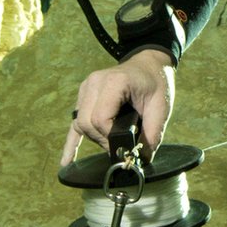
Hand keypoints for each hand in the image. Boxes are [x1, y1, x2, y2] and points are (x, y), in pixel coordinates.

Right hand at [63, 49, 174, 165]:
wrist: (148, 65)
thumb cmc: (155, 82)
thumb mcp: (160, 107)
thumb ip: (152, 133)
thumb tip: (141, 159)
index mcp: (114, 82)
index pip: (100, 118)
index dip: (111, 137)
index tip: (126, 145)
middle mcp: (94, 83)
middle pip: (87, 122)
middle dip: (102, 140)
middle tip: (120, 146)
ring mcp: (86, 89)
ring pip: (80, 123)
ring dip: (94, 138)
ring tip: (112, 142)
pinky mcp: (83, 97)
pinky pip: (74, 122)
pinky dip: (71, 142)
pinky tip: (66, 161)